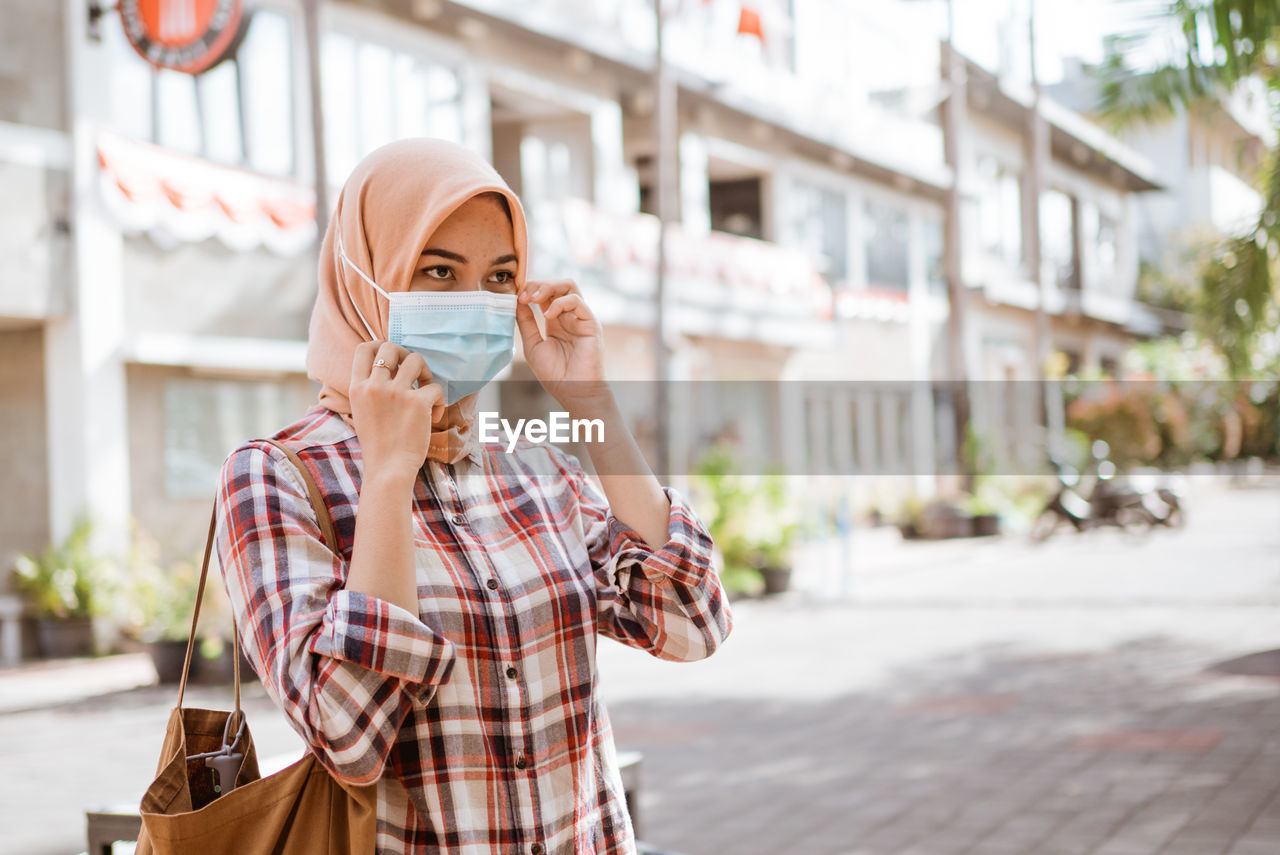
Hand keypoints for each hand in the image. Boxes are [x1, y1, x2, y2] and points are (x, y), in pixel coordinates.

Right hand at [349, 341, 444, 481]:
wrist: (388, 470)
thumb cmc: (378, 445)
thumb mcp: (362, 412)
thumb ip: (369, 390)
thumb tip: (388, 369)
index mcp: (357, 388)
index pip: (364, 348)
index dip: (380, 346)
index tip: (393, 359)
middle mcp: (374, 386)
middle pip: (390, 346)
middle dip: (405, 355)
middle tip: (413, 374)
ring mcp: (396, 393)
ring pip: (415, 359)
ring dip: (425, 372)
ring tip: (426, 391)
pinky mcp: (418, 403)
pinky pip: (435, 387)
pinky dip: (440, 400)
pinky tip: (436, 416)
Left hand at [516, 279, 606, 409]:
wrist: (572, 390)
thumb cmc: (554, 373)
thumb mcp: (532, 344)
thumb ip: (526, 322)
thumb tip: (517, 301)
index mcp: (556, 320)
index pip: (545, 293)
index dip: (530, 290)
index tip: (516, 298)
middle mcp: (569, 316)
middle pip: (557, 285)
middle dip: (538, 284)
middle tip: (524, 295)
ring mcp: (581, 317)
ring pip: (569, 286)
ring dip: (549, 287)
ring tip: (535, 298)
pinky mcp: (591, 323)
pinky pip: (577, 301)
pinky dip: (560, 303)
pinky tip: (548, 315)